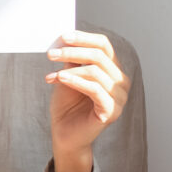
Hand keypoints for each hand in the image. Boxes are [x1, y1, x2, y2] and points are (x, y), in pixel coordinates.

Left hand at [45, 30, 127, 171]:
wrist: (65, 134)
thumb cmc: (67, 105)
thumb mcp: (68, 76)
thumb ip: (72, 59)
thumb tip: (65, 38)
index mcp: (113, 70)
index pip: (103, 45)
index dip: (83, 38)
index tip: (62, 36)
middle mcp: (121, 82)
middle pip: (99, 56)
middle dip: (73, 51)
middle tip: (51, 54)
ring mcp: (119, 97)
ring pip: (95, 71)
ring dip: (69, 69)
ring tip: (51, 73)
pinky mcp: (112, 111)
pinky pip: (95, 89)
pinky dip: (75, 81)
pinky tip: (59, 79)